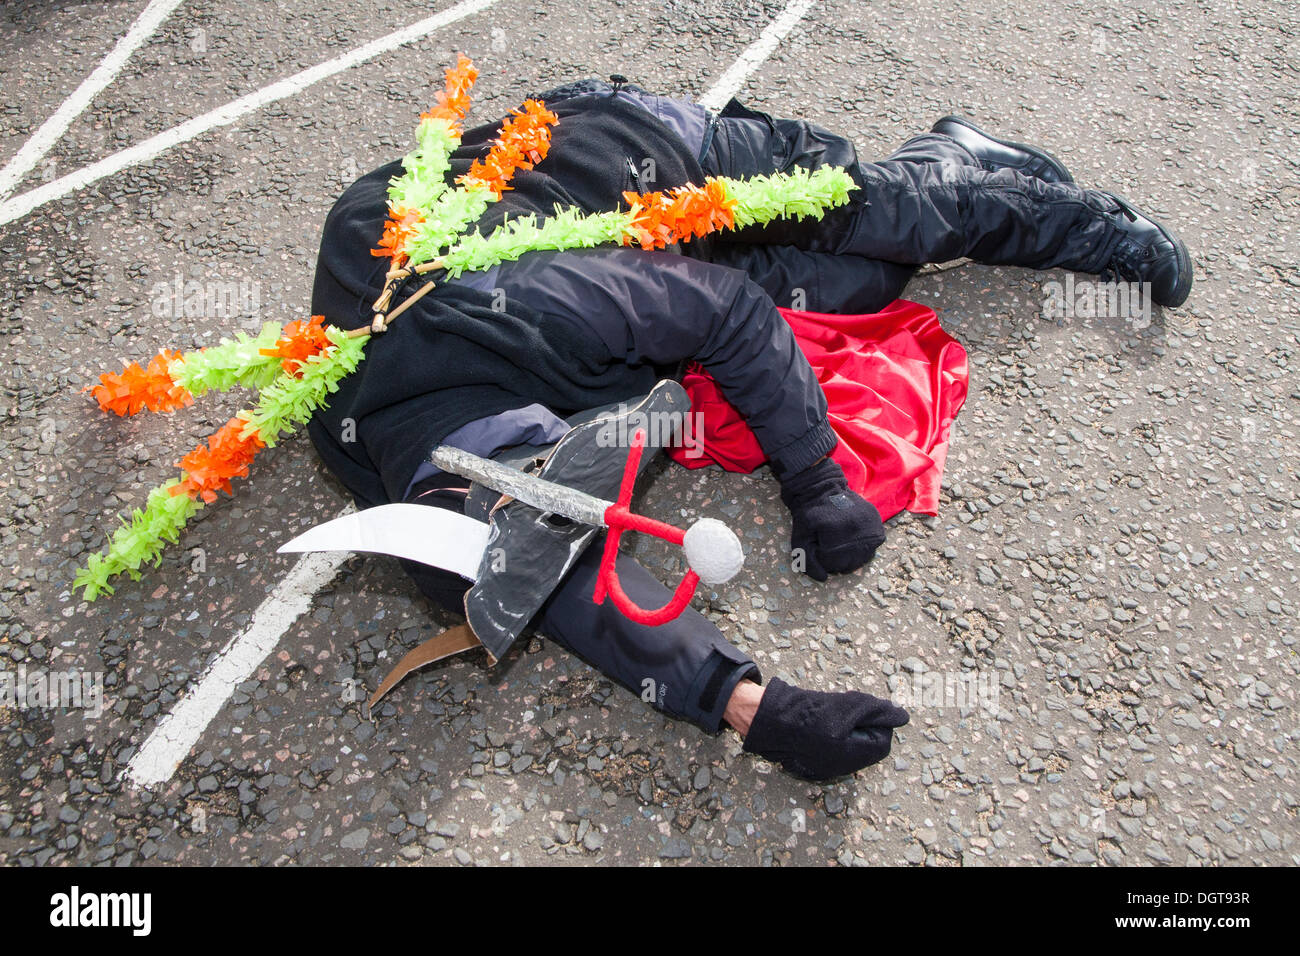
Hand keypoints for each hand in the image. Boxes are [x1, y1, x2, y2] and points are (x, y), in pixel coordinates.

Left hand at [780, 458, 885, 580]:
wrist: (822, 489)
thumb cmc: (809, 514)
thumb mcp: (800, 536)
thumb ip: (806, 559)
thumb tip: (823, 578)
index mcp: (836, 533)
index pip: (831, 564)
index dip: (821, 559)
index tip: (817, 546)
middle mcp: (856, 530)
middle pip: (848, 564)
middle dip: (836, 560)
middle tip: (829, 545)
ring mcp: (870, 527)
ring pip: (862, 559)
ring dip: (850, 556)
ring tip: (840, 542)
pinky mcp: (877, 525)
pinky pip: (872, 548)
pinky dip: (862, 548)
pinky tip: (852, 537)